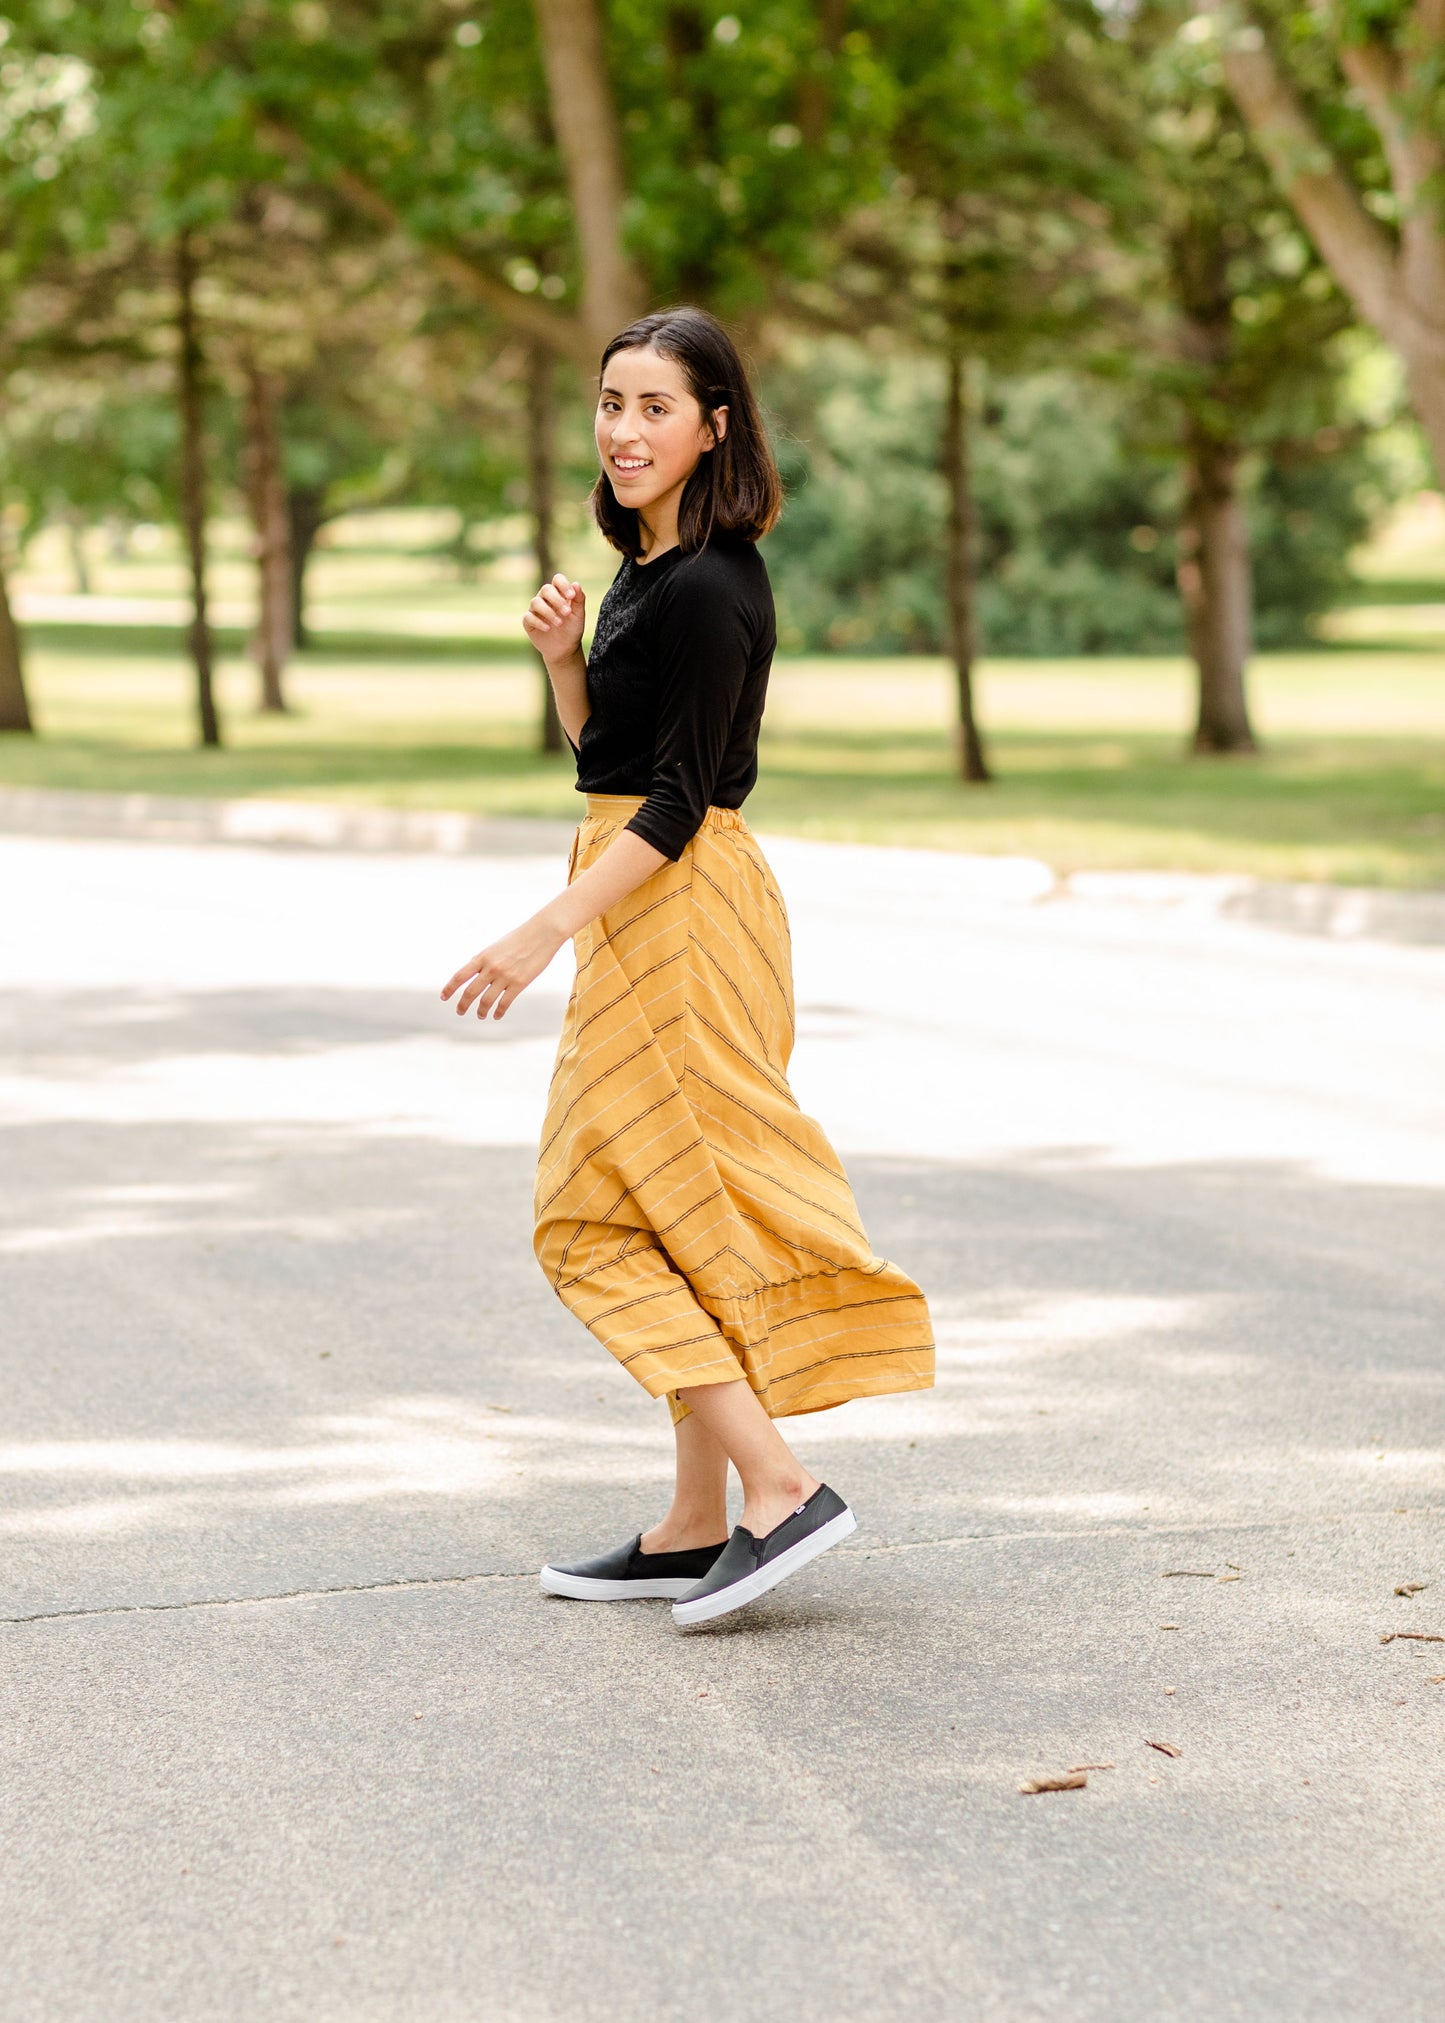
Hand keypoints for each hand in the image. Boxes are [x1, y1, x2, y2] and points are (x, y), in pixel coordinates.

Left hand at [441, 914, 566, 1021]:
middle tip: (460, 1012)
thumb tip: (473, 974)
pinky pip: (504, 1003)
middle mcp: (491, 968)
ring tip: (480, 1015)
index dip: (450, 988)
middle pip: (470, 992)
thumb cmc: (519, 938)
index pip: (460, 975)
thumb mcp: (496, 946)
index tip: (444, 997)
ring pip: (486, 1001)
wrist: (541, 933)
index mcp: (483, 957)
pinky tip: (496, 1016)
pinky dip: (498, 1012)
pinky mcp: (519, 983)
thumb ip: (484, 960)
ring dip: (481, 1011)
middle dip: (463, 1004)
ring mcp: (505, 976)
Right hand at [522, 574, 585, 661]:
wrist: (565, 649)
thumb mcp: (579, 615)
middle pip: (546, 589)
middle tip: (567, 612)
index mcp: (558, 593)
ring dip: (548, 612)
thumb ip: (579, 600)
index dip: (563, 585)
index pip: (557, 579)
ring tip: (559, 623)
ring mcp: (535, 610)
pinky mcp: (528, 621)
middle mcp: (545, 599)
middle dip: (556, 600)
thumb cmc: (572, 629)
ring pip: (535, 602)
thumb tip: (576, 584)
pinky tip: (548, 629)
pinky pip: (528, 617)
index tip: (571, 596)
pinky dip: (538, 622)